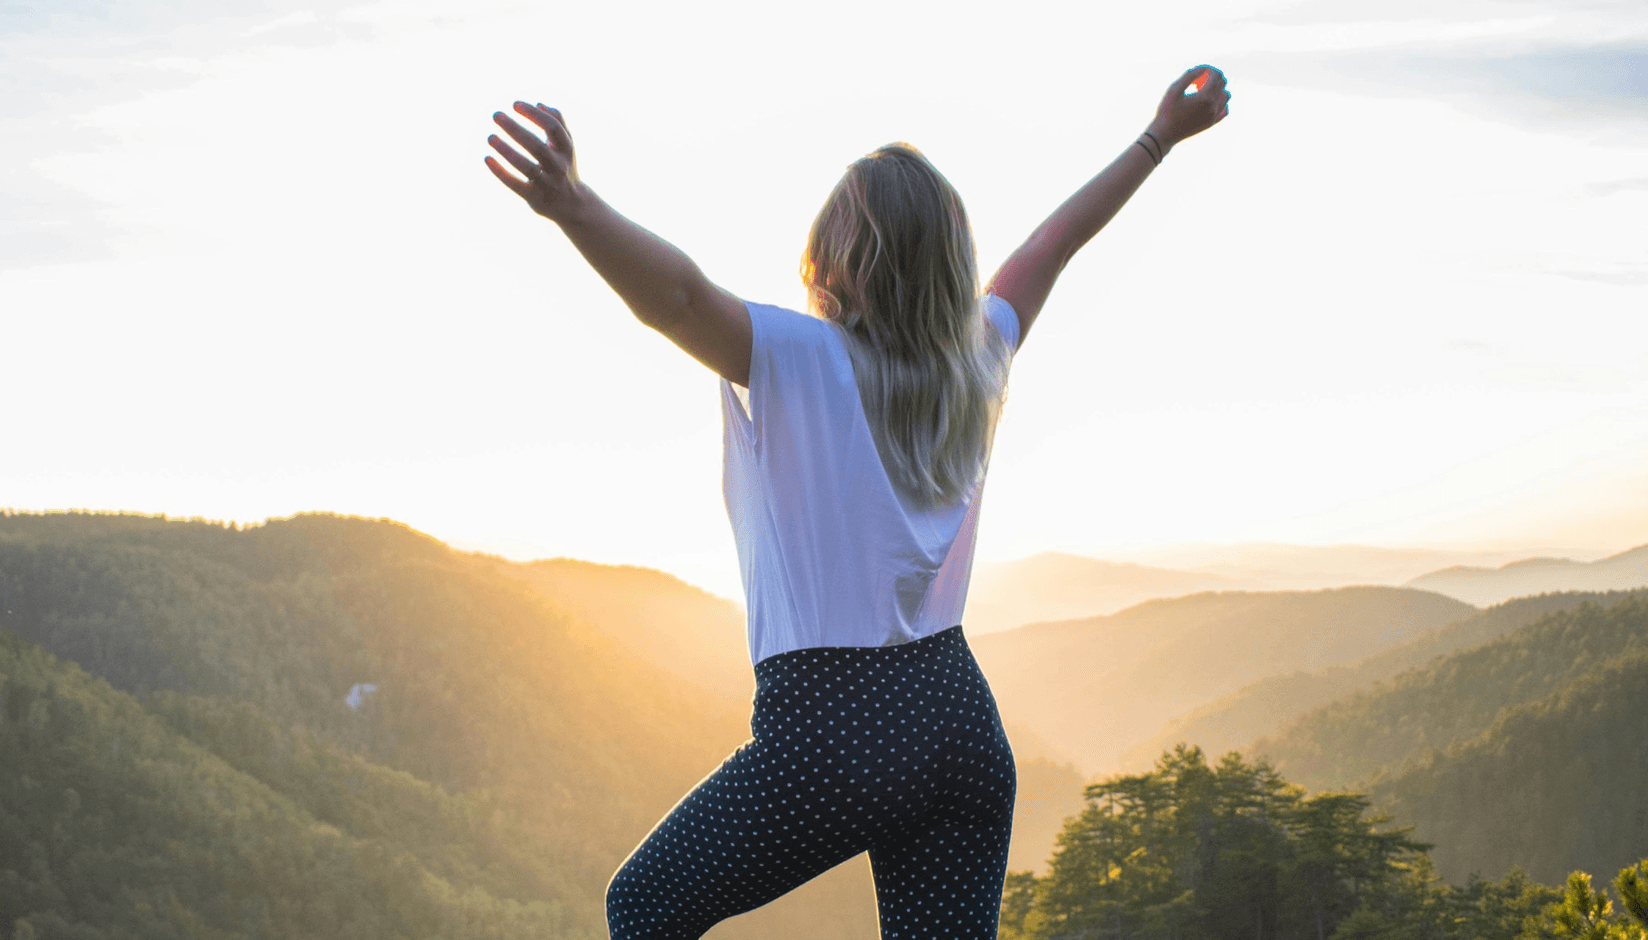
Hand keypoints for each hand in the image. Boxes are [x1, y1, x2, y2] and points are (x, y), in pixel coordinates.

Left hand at [486, 102, 582, 222]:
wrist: (571, 205)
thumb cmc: (563, 167)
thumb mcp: (566, 146)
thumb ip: (558, 122)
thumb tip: (539, 104)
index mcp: (566, 150)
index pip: (552, 127)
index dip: (534, 114)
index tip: (515, 104)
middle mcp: (559, 166)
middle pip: (537, 146)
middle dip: (515, 129)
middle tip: (496, 115)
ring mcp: (547, 183)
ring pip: (526, 166)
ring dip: (506, 151)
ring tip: (490, 137)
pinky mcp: (534, 197)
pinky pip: (515, 184)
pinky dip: (500, 172)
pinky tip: (487, 159)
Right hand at [1147, 66, 1230, 149]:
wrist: (1165, 134)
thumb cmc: (1166, 111)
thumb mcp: (1174, 89)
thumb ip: (1189, 76)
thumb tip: (1202, 69)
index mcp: (1205, 97)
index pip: (1216, 75)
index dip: (1208, 69)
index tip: (1197, 70)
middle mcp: (1213, 106)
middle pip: (1222, 83)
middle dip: (1211, 77)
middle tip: (1197, 81)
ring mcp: (1214, 116)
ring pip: (1226, 96)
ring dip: (1217, 89)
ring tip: (1201, 91)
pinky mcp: (1212, 123)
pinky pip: (1225, 110)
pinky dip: (1220, 102)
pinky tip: (1208, 102)